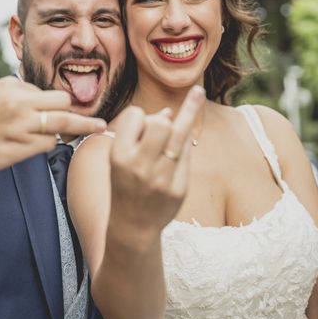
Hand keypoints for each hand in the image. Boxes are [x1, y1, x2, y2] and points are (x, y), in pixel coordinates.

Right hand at [0, 76, 105, 181]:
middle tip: (94, 124)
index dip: (58, 106)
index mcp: (11, 85)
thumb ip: (24, 96)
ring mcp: (19, 124)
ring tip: (81, 134)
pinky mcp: (20, 146)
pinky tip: (34, 147)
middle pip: (64, 102)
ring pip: (62, 124)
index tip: (66, 115)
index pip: (48, 91)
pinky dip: (49, 146)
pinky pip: (49, 144)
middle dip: (76, 114)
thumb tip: (56, 103)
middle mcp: (17, 101)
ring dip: (69, 132)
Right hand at [108, 86, 204, 246]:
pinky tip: (180, 147)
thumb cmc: (124, 184)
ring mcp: (161, 179)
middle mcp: (140, 166)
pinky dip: (184, 146)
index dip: (139, 117)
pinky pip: (187, 153)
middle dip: (161, 120)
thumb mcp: (119, 158)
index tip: (137, 127)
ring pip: (180, 134)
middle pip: (160, 123)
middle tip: (162, 127)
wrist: (132, 226)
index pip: (135, 116)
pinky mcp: (178, 189)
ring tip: (198, 92)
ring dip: (189, 110)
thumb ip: (138, 134)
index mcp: (119, 156)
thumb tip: (168, 112)